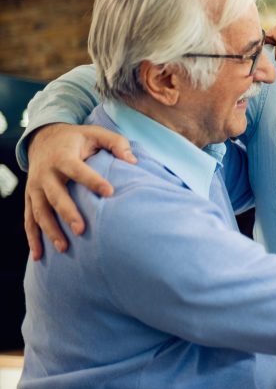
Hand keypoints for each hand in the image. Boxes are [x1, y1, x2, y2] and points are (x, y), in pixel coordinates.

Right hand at [24, 123, 135, 259]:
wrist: (43, 138)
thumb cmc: (77, 139)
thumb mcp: (96, 133)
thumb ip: (116, 143)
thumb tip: (133, 160)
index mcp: (63, 157)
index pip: (78, 170)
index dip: (93, 181)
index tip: (110, 192)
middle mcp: (46, 174)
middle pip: (56, 196)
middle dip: (68, 213)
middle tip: (82, 230)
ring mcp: (35, 188)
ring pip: (40, 212)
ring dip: (50, 230)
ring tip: (64, 248)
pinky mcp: (31, 198)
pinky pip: (29, 220)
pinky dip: (33, 238)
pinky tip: (39, 255)